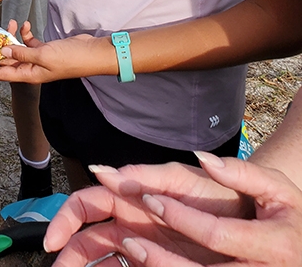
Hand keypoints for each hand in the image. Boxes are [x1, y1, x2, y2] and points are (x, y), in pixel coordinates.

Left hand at [0, 22, 96, 83]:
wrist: (91, 53)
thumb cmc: (70, 58)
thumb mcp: (43, 56)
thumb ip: (22, 53)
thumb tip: (2, 51)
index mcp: (30, 74)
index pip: (2, 73)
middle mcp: (32, 68)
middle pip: (7, 61)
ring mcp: (39, 58)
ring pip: (18, 49)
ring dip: (12, 37)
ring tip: (10, 23)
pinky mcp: (46, 49)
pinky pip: (30, 42)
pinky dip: (26, 33)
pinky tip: (25, 25)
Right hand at [44, 155, 253, 265]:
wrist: (252, 213)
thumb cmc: (217, 192)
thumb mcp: (181, 180)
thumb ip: (143, 176)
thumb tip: (100, 170)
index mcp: (131, 194)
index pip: (87, 203)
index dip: (66, 219)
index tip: (53, 241)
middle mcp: (131, 219)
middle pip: (88, 235)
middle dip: (68, 252)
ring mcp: (142, 242)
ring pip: (101, 256)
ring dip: (83, 266)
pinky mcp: (156, 261)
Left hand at [116, 153, 301, 266]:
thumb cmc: (291, 214)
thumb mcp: (278, 188)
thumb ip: (243, 173)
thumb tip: (203, 157)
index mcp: (274, 245)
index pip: (217, 234)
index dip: (181, 218)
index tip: (149, 199)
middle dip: (162, 258)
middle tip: (128, 239)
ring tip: (130, 252)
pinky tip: (148, 263)